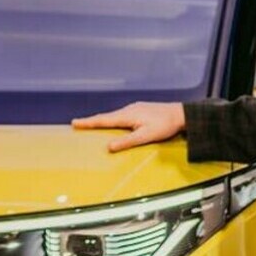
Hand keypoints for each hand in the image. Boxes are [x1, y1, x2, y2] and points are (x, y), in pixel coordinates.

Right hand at [70, 102, 185, 152]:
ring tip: (91, 125)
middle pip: (106, 117)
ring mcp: (134, 108)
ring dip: (102, 120)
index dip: (88, 122)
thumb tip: (108, 147)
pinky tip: (114, 124)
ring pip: (114, 116)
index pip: (103, 120)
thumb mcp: (145, 136)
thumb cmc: (164, 126)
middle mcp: (128, 109)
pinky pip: (121, 115)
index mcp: (127, 115)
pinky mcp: (140, 110)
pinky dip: (113, 120)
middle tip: (78, 124)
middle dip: (91, 121)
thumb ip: (127, 142)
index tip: (74, 123)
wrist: (181, 114)